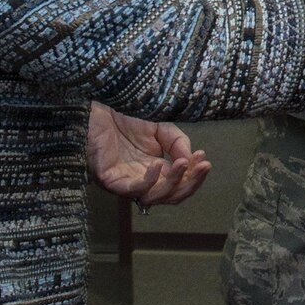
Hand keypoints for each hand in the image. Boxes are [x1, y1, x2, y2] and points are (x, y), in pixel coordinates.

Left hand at [86, 102, 211, 206]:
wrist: (100, 107)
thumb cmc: (126, 117)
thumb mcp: (160, 128)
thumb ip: (177, 142)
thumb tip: (189, 160)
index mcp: (155, 170)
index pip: (179, 184)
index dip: (194, 176)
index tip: (204, 159)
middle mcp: (141, 180)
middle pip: (170, 197)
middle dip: (189, 184)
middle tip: (202, 166)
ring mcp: (125, 181)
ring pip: (153, 197)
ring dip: (173, 183)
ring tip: (184, 163)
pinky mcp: (109, 179)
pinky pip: (131, 189)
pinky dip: (148, 181)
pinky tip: (158, 164)